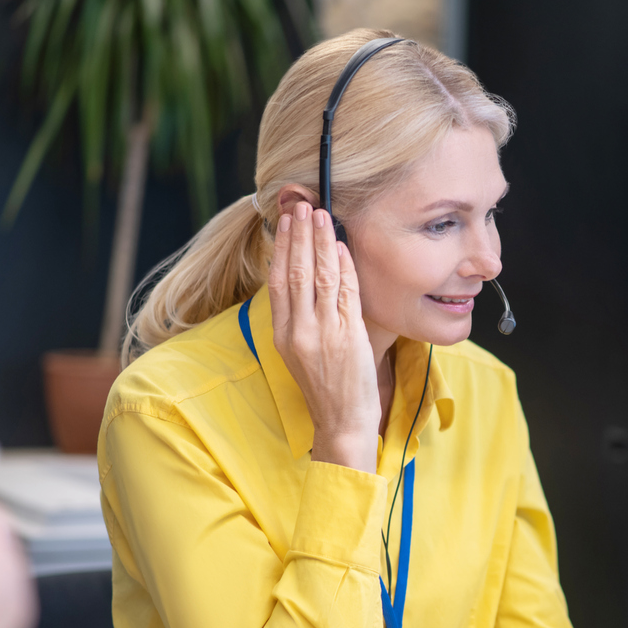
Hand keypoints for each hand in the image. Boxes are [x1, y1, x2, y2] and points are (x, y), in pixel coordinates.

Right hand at [269, 202, 379, 472]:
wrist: (342, 421)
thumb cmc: (326, 386)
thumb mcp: (301, 351)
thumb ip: (301, 317)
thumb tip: (304, 278)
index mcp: (283, 334)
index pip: (279, 281)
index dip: (282, 248)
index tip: (285, 222)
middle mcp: (300, 331)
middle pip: (296, 273)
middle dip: (300, 236)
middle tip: (302, 206)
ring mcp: (324, 333)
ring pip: (320, 278)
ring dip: (321, 243)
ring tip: (321, 217)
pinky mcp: (349, 337)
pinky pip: (346, 294)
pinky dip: (343, 268)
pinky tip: (342, 247)